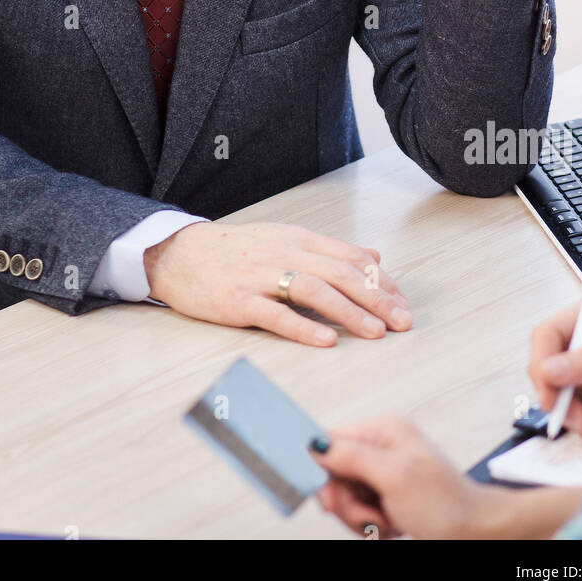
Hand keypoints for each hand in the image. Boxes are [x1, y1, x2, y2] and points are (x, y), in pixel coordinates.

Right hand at [142, 220, 410, 345]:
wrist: (179, 254)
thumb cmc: (235, 251)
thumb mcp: (284, 239)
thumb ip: (329, 250)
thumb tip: (374, 256)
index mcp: (297, 239)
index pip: (349, 257)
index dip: (380, 281)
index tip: (402, 303)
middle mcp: (283, 253)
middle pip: (339, 274)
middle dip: (375, 299)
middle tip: (402, 322)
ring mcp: (259, 277)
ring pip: (314, 291)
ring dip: (349, 313)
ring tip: (375, 333)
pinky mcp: (238, 302)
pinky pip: (275, 314)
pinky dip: (303, 328)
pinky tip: (326, 342)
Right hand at [311, 413, 492, 538]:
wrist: (477, 534)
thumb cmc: (448, 505)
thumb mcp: (395, 477)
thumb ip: (352, 457)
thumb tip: (315, 443)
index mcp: (383, 430)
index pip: (330, 441)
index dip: (323, 471)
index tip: (332, 497)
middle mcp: (381, 447)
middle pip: (334, 474)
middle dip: (348, 502)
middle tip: (371, 514)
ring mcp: (383, 473)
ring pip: (345, 496)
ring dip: (360, 518)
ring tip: (387, 522)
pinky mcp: (386, 496)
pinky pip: (359, 511)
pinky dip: (370, 526)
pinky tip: (391, 527)